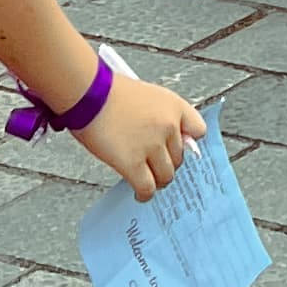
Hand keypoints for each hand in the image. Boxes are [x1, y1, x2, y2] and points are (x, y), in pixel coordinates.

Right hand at [72, 75, 207, 200]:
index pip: (198, 130)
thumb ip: (160, 116)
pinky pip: (147, 187)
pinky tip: (139, 194)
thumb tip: (163, 141)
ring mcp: (152, 145)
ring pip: (166, 176)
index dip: (186, 143)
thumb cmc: (108, 91)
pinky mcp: (133, 162)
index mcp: (174, 106)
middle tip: (155, 168)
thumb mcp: (146, 96)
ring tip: (148, 182)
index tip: (176, 149)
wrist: (89, 92)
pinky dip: (145, 194)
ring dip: (158, 181)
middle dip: (167, 164)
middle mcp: (169, 126)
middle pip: (179, 158)